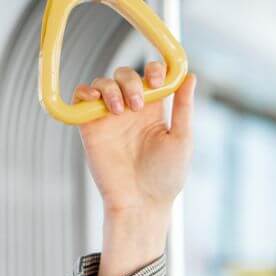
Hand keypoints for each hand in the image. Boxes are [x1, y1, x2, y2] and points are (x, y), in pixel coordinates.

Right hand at [74, 61, 196, 218]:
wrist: (141, 202)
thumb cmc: (166, 175)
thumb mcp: (181, 138)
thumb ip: (184, 108)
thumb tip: (190, 76)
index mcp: (156, 111)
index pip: (152, 77)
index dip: (154, 69)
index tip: (158, 80)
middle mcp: (132, 110)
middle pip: (125, 75)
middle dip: (131, 80)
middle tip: (138, 103)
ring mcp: (109, 117)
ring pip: (103, 83)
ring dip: (111, 88)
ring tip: (121, 110)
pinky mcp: (90, 126)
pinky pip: (81, 98)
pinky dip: (85, 91)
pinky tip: (96, 100)